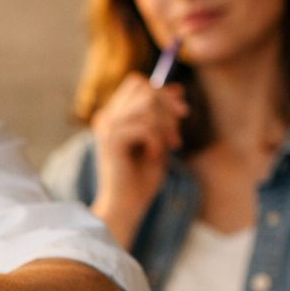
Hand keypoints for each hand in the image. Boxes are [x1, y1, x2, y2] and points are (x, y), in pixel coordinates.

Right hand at [89, 72, 187, 245]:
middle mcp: (106, 118)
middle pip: (143, 88)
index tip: (182, 112)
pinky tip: (154, 157)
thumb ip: (164, 116)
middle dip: (168, 107)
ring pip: (147, 106)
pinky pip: (146, 127)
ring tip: (170, 148)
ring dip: (166, 127)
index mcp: (114, 116)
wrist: (127, 207)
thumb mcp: (160, 140)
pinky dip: (158, 141)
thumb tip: (177, 88)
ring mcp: (107, 128)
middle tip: (178, 134)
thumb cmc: (142, 179)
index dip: (162, 92)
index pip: (137, 83)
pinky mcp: (111, 141)